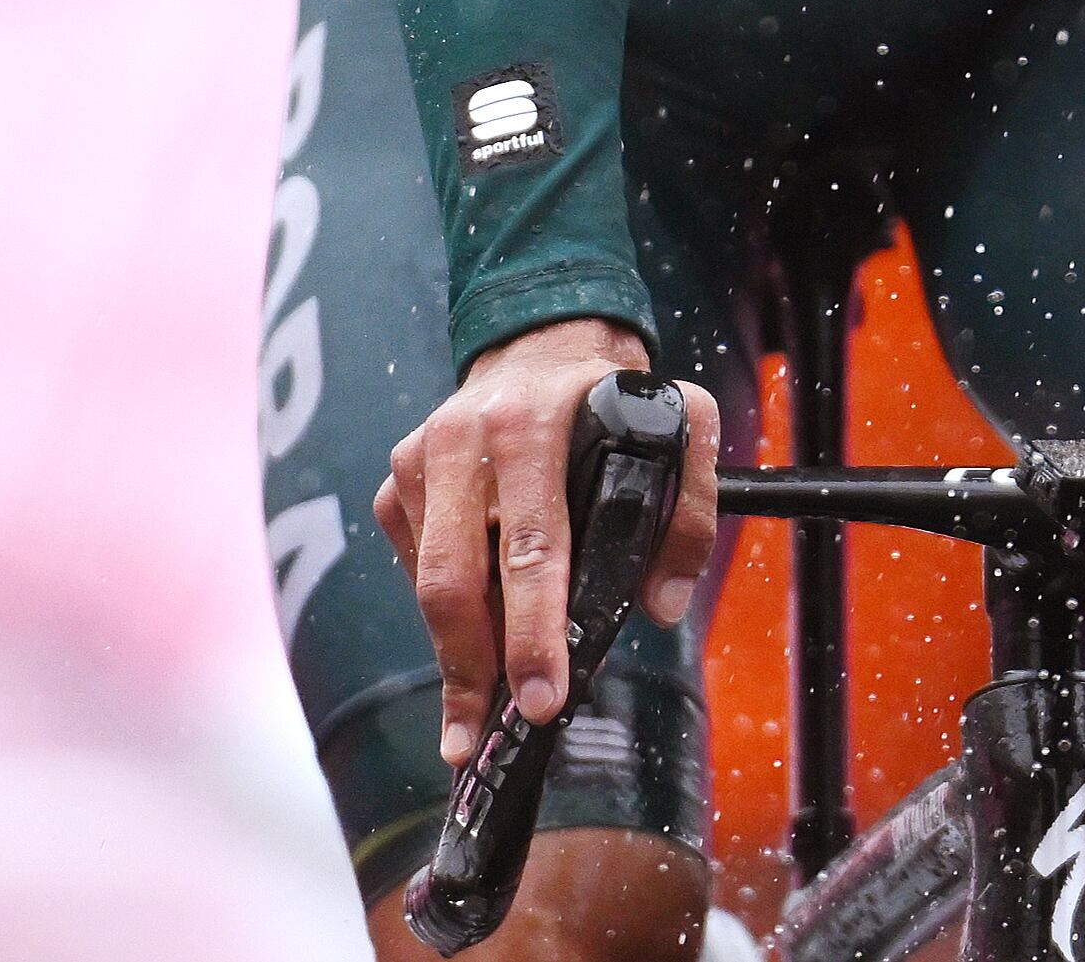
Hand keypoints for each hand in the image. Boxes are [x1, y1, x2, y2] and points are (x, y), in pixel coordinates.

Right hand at [375, 318, 720, 768]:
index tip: (542, 699)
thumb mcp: (677, 426)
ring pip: (427, 585)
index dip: (532, 631)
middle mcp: (466, 438)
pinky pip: (414, 568)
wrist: (541, 344)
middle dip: (472, 670)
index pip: (531, 545)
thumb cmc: (612, 400)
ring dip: (457, 653)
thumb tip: (660, 604)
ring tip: (480, 711)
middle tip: (484, 740)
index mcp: (534, 424)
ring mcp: (421, 457)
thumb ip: (687, 512)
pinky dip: (447, 611)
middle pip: (454, 581)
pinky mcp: (397, 479)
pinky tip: (479, 627)